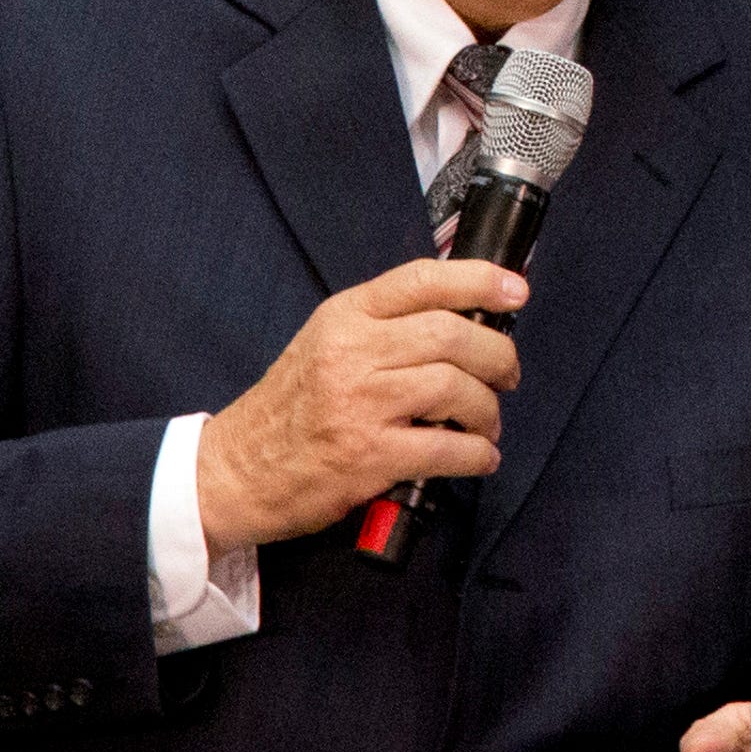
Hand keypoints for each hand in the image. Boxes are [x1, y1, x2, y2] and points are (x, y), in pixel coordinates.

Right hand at [195, 258, 526, 553]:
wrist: (234, 471)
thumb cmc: (290, 409)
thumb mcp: (325, 344)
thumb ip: (384, 328)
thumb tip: (464, 319)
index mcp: (344, 317)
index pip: (422, 280)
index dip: (479, 280)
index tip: (516, 289)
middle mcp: (352, 352)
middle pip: (452, 334)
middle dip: (497, 355)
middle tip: (508, 375)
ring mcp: (359, 403)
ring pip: (455, 388)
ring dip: (487, 409)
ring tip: (487, 424)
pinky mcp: (367, 455)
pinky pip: (445, 448)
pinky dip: (476, 454)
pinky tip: (479, 457)